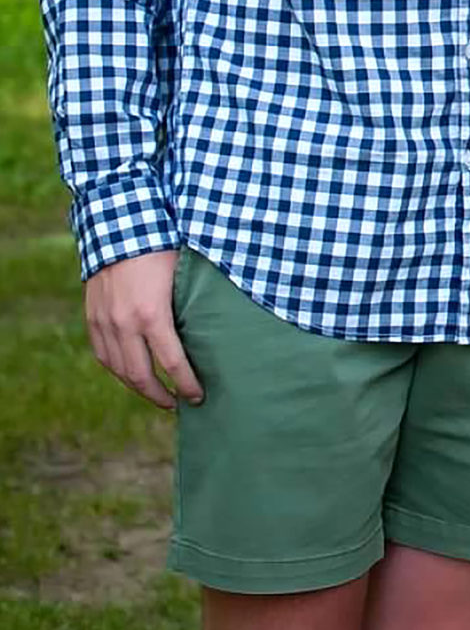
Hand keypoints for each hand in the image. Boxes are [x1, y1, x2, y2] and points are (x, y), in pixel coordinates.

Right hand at [84, 250, 202, 410]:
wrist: (119, 225)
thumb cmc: (163, 245)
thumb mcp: (184, 275)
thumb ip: (192, 304)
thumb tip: (216, 330)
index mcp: (151, 314)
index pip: (172, 362)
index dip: (186, 384)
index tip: (198, 396)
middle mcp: (124, 324)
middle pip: (141, 375)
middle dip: (162, 395)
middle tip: (181, 404)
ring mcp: (104, 323)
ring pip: (119, 370)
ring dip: (138, 388)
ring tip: (158, 397)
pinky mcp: (93, 318)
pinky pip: (103, 356)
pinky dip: (118, 371)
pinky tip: (132, 376)